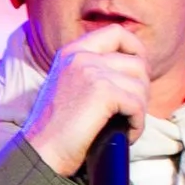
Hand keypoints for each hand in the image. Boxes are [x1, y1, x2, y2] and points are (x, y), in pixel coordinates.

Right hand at [23, 26, 153, 177]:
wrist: (42, 152)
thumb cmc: (59, 128)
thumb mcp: (71, 86)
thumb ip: (94, 71)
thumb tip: (136, 70)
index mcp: (72, 52)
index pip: (116, 33)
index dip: (136, 49)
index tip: (138, 74)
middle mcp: (81, 56)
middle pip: (137, 63)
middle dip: (142, 90)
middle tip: (130, 112)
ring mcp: (91, 71)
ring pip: (141, 85)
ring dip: (140, 110)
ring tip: (126, 126)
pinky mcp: (102, 92)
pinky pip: (137, 105)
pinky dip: (137, 124)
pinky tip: (126, 135)